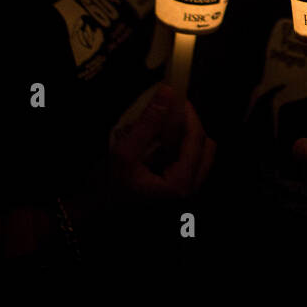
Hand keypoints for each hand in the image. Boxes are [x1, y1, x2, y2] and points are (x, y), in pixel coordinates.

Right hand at [107, 84, 215, 200]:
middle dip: (192, 125)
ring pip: (202, 155)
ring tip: (167, 127)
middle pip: (206, 147)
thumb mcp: (124, 154)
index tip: (177, 97)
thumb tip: (167, 92)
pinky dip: (182, 149)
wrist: (100, 213)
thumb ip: (147, 123)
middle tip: (173, 110)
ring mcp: (188, 194)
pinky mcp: (181, 193)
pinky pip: (193, 164)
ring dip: (188, 137)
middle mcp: (190, 192)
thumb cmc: (110, 189)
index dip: (190, 114)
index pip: (197, 139)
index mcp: (180, 185)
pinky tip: (163, 144)